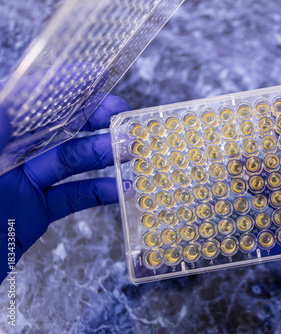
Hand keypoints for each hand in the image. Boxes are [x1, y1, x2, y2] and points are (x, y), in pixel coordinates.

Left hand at [0, 94, 132, 280]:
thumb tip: (11, 100)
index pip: (29, 98)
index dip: (63, 84)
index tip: (97, 76)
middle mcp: (9, 152)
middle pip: (56, 124)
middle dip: (92, 115)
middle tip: (121, 114)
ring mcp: (24, 181)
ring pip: (71, 160)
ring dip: (103, 154)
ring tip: (129, 152)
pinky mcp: (36, 210)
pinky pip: (74, 197)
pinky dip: (101, 192)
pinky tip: (123, 189)